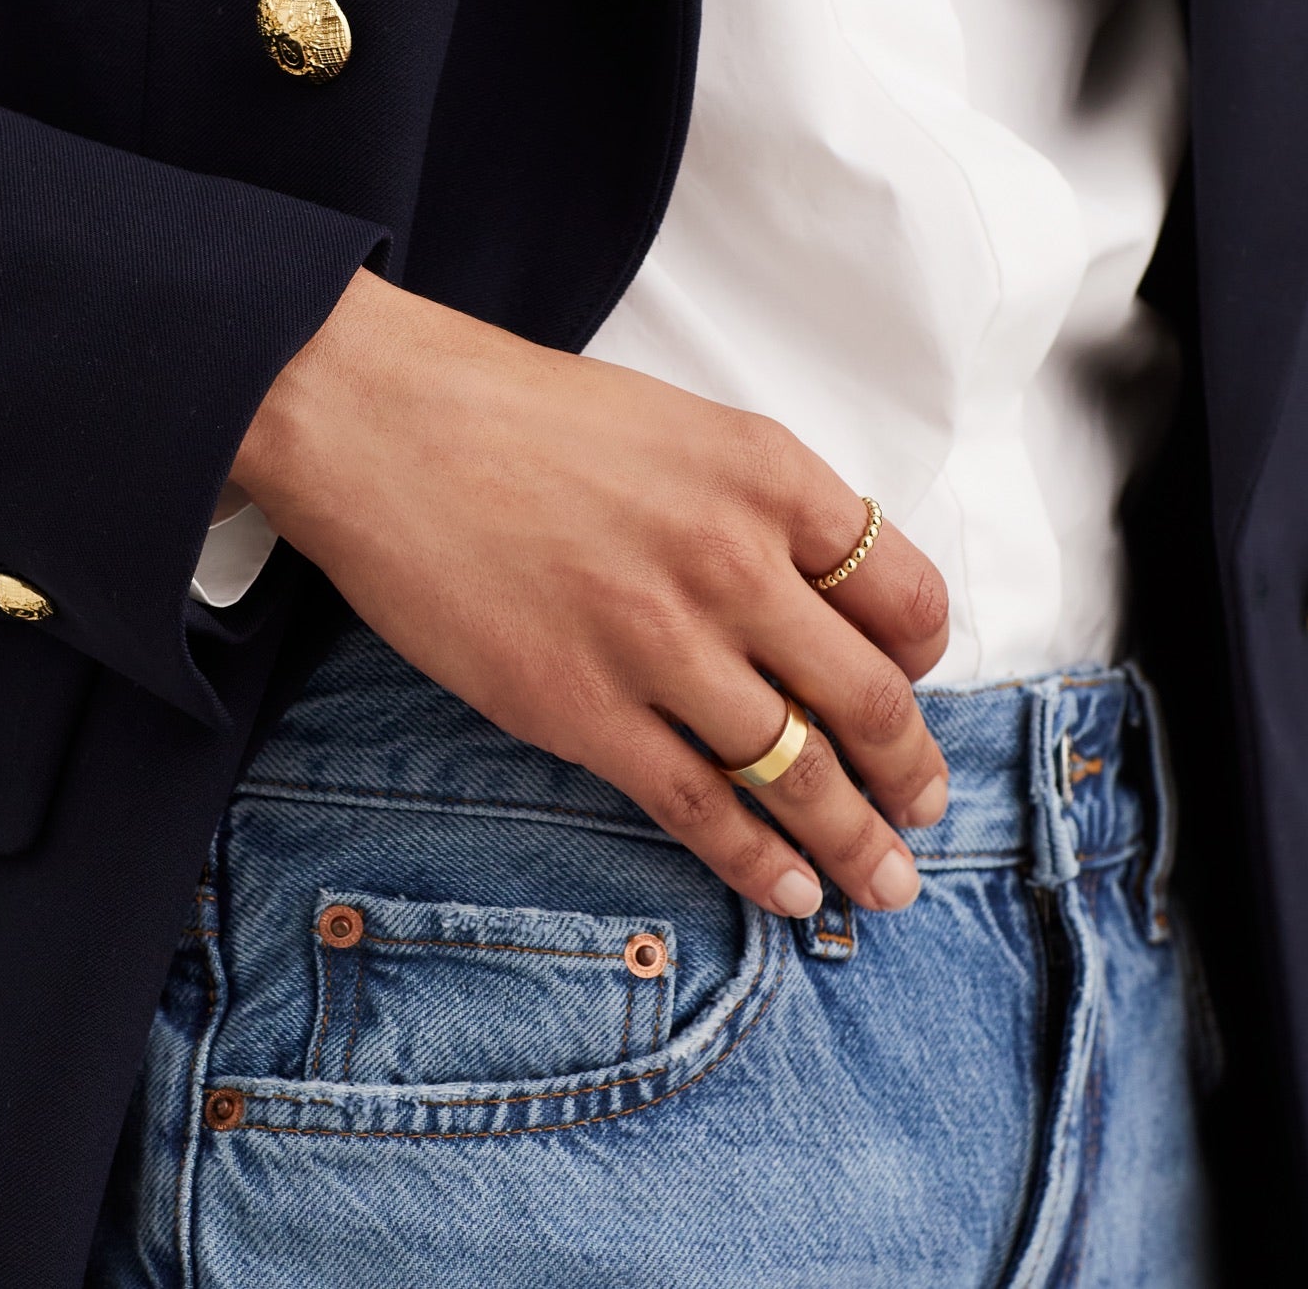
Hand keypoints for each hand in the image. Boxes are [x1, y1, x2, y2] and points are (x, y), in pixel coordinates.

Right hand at [232, 269, 950, 917]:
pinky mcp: (580, 710)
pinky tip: (789, 892)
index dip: (923, 660)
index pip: (906, 595)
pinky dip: (755, 860)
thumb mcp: (677, 427)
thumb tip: (813, 602)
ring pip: (798, 771)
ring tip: (883, 883)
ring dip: (856, 840)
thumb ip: (758, 508)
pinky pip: (697, 806)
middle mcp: (734, 564)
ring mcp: (658, 644)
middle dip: (911, 772)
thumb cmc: (521, 415)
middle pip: (870, 699)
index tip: (911, 687)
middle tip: (924, 812)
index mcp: (769, 476)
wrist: (383, 424)